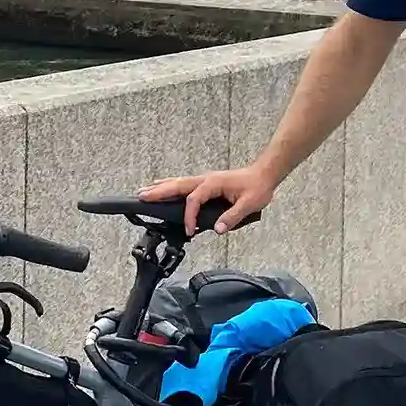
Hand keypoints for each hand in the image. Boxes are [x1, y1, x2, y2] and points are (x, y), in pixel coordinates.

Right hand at [139, 164, 278, 234]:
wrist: (264, 174)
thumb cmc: (257, 187)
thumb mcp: (249, 204)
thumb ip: (232, 217)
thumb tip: (218, 229)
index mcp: (213, 183)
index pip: (194, 200)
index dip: (189, 216)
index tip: (189, 230)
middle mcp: (205, 179)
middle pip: (177, 185)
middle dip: (158, 191)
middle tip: (141, 196)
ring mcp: (204, 180)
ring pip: (177, 182)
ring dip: (160, 187)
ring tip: (144, 191)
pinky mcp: (205, 183)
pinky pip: (183, 183)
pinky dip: (169, 185)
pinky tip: (162, 187)